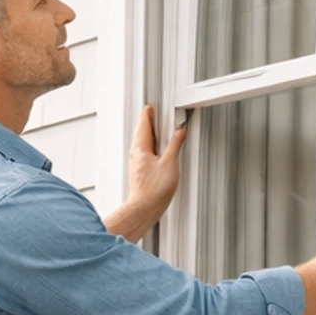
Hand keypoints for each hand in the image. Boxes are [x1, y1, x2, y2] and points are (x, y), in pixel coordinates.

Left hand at [102, 105, 187, 241]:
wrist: (144, 208)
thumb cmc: (154, 190)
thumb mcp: (170, 163)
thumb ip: (175, 145)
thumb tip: (180, 133)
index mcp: (141, 147)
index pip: (143, 123)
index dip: (148, 113)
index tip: (152, 106)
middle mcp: (136, 153)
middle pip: (141, 131)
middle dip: (148, 122)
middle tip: (154, 114)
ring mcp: (137, 163)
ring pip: (142, 142)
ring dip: (149, 133)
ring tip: (157, 129)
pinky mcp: (140, 171)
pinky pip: (144, 152)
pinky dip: (150, 145)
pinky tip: (157, 150)